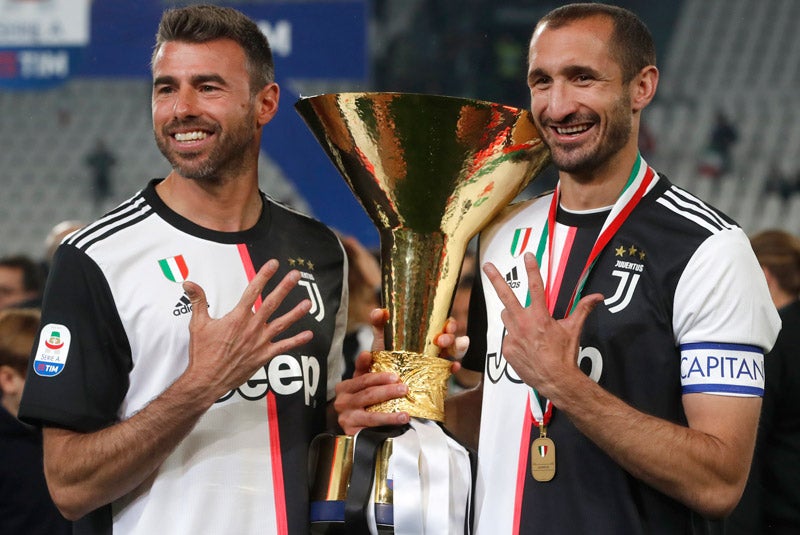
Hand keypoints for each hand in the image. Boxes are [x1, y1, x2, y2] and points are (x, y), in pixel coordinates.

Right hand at [181, 259, 313, 402]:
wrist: (207, 379)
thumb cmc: (203, 353)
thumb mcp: (198, 324)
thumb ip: (198, 301)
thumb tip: (189, 283)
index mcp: (237, 318)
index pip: (252, 291)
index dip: (264, 275)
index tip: (273, 265)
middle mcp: (251, 327)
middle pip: (271, 303)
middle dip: (285, 287)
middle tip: (295, 275)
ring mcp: (259, 342)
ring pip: (282, 323)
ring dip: (296, 312)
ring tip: (308, 302)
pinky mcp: (264, 356)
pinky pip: (283, 347)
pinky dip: (297, 341)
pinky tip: (308, 334)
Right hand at [335, 309, 408, 434]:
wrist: (364, 435)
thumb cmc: (375, 402)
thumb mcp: (378, 377)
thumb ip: (381, 347)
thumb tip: (380, 311)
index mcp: (351, 380)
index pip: (360, 368)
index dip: (364, 362)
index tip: (368, 355)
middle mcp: (344, 395)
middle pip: (365, 385)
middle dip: (383, 382)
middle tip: (401, 381)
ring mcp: (346, 412)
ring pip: (367, 402)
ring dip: (387, 397)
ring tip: (404, 394)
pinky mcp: (351, 428)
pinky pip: (371, 422)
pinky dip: (388, 418)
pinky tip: (404, 417)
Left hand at [482, 252, 601, 399]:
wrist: (556, 380)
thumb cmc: (565, 355)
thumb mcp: (574, 330)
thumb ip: (583, 309)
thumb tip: (598, 296)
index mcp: (540, 316)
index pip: (536, 287)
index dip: (532, 269)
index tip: (527, 255)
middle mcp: (524, 323)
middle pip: (506, 296)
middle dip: (495, 279)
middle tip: (486, 266)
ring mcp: (513, 336)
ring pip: (506, 316)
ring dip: (512, 314)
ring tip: (525, 325)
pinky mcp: (507, 349)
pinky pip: (507, 336)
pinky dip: (515, 336)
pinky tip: (527, 346)